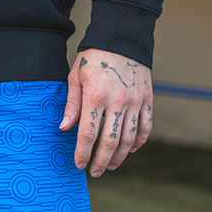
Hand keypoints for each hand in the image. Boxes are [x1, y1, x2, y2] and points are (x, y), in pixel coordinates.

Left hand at [59, 48, 152, 176]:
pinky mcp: (148, 99)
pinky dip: (139, 141)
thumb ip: (72, 104)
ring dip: (120, 156)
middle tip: (95, 172)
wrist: (122, 38)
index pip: (88, 134)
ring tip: (110, 165)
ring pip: (129, 138)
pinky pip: (145, 126)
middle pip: (111, 141)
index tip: (79, 164)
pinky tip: (131, 150)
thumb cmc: (94, 58)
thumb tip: (64, 128)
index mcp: (96, 96)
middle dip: (101, 161)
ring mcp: (136, 101)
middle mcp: (118, 101)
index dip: (83, 153)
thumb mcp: (75, 77)